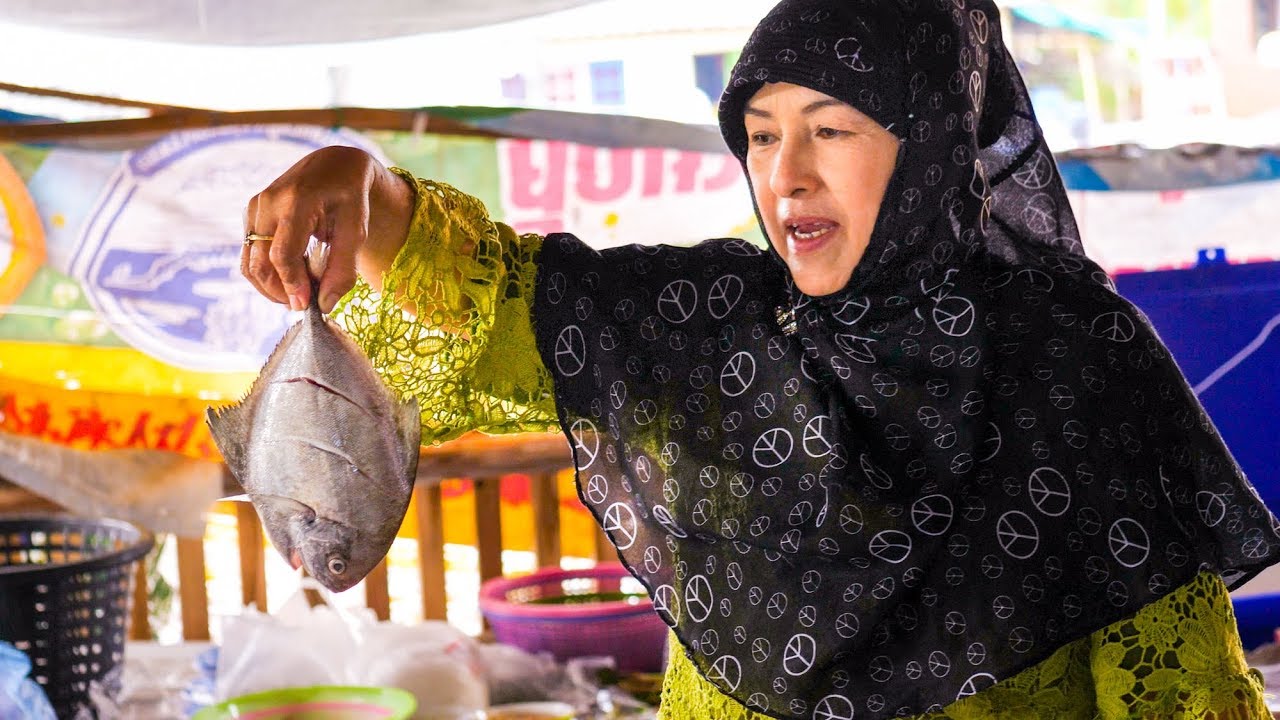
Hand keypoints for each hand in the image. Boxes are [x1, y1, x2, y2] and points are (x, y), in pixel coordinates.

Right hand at [243, 145, 411, 312]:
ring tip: (300, 292)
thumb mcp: (357, 229)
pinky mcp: (250, 215)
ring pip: (249, 264)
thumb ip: (343, 267)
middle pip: (259, 263)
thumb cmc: (350, 196)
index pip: (282, 255)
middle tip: (305, 303)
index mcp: (295, 201)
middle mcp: (267, 203)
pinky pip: (250, 255)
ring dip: (271, 287)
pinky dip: (268, 273)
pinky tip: (292, 275)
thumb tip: (324, 305)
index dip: (292, 286)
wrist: (334, 164)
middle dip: (280, 292)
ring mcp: (254, 208)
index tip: (307, 305)